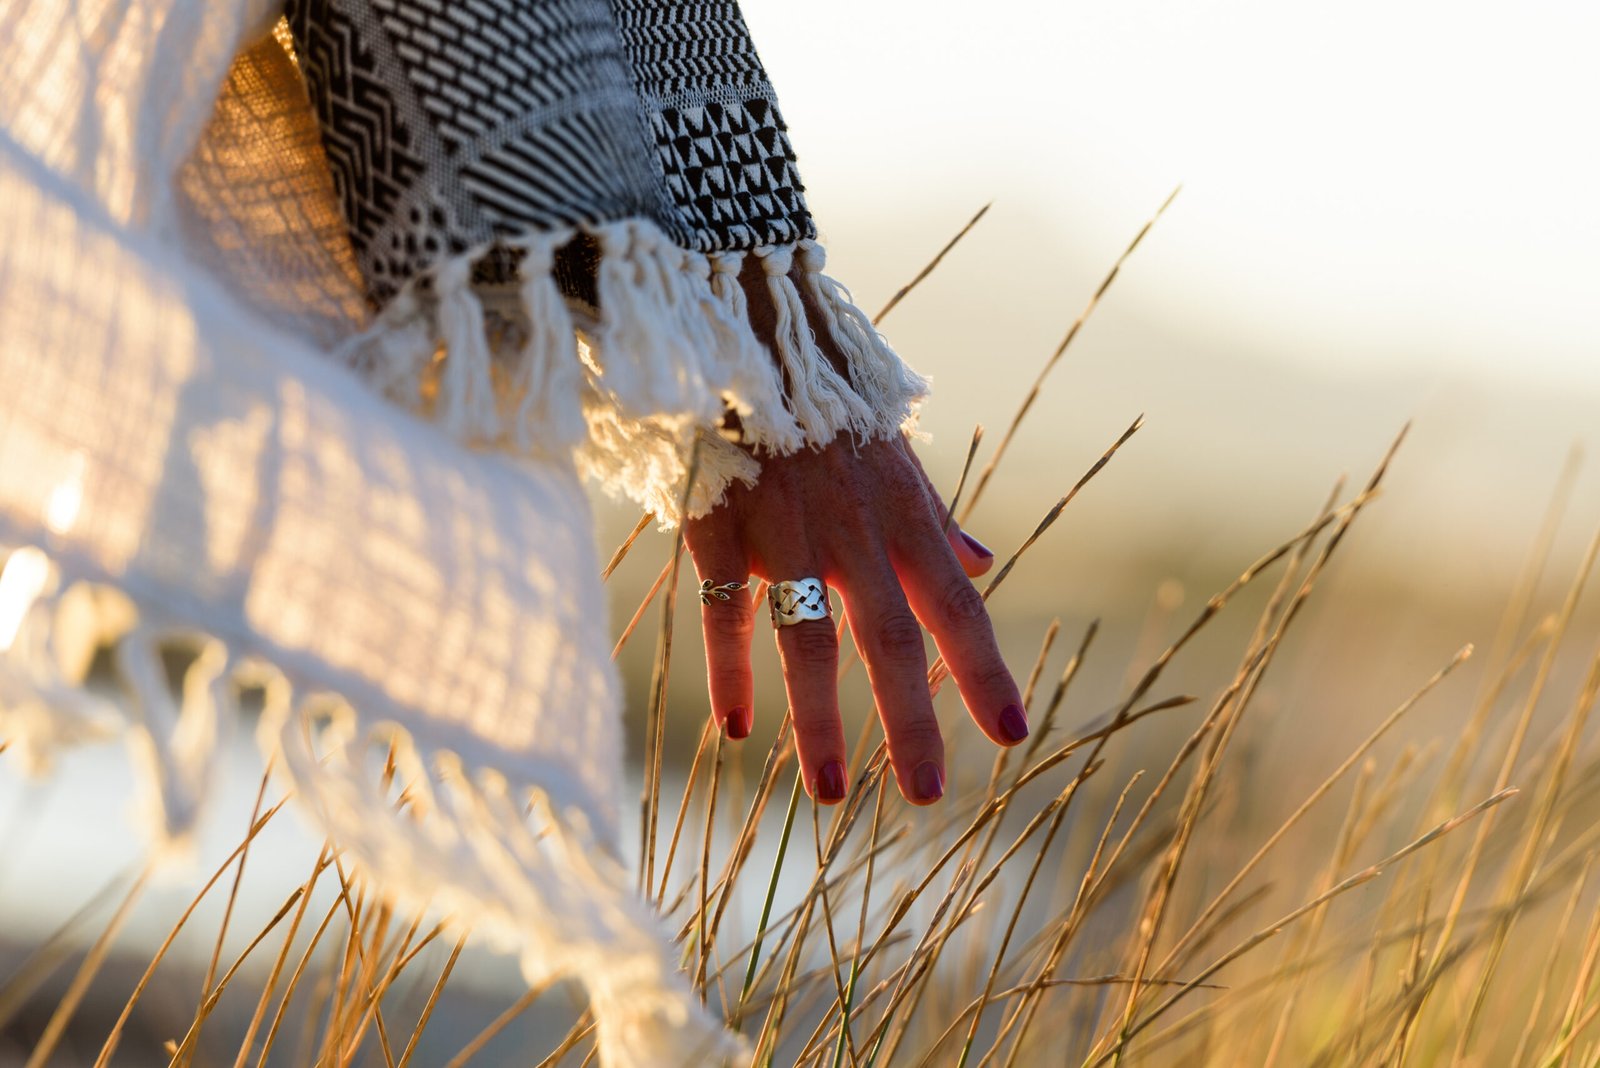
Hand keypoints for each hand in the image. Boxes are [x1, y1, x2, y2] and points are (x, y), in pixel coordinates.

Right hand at [683, 433, 1025, 805]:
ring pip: (807, 639)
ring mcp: (784, 530)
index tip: (1012, 734)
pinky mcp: (720, 526)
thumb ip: (936, 513)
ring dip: (820, 721)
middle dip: (912, 721)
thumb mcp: (894, 451)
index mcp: (902, 514)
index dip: (985, 670)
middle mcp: (852, 530)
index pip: (958, 604)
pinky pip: (726, 612)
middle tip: (927, 796)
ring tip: (834, 793)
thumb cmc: (824, 401)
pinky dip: (731, 672)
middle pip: (890, 639)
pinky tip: (739, 730)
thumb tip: (986, 560)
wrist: (741, 329)